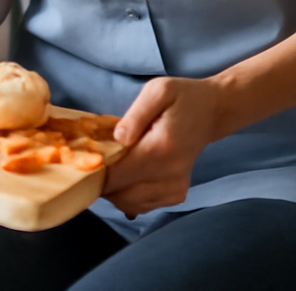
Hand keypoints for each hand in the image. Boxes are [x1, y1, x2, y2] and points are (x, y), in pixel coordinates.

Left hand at [101, 76, 225, 218]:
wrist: (212, 112)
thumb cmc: (181, 98)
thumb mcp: (157, 91)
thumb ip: (136, 115)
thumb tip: (118, 138)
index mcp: (162, 149)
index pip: (118, 174)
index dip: (95, 171)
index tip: (83, 159)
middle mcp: (170, 175)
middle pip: (120, 194)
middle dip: (101, 181)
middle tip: (94, 160)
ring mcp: (175, 188)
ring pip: (130, 204)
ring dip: (113, 189)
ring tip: (111, 165)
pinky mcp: (177, 194)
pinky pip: (142, 205)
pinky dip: (128, 194)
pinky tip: (126, 174)